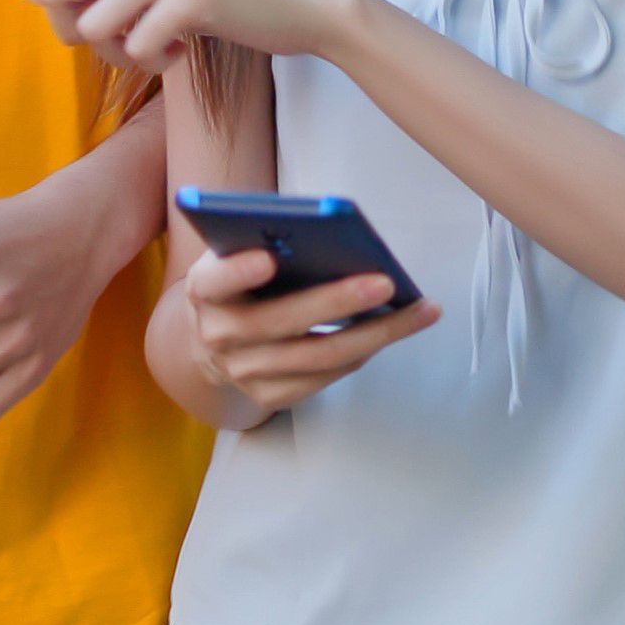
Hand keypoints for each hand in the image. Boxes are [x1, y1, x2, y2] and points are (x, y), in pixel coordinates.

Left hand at [0, 0, 357, 69]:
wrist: (298, 3)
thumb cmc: (220, 1)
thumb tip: (58, 13)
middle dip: (78, 36)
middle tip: (128, 42)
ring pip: (95, 32)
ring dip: (124, 57)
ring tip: (166, 43)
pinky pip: (137, 49)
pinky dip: (157, 65)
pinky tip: (188, 51)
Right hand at [185, 247, 440, 414]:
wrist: (214, 337)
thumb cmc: (242, 280)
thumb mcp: (238, 253)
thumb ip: (265, 240)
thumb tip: (327, 229)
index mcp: (205, 290)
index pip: (215, 281)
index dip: (238, 271)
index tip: (268, 258)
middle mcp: (219, 335)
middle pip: (281, 322)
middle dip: (336, 301)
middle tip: (384, 281)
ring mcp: (244, 372)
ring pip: (317, 356)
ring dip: (375, 333)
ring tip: (418, 309)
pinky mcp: (270, 395)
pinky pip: (326, 377)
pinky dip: (364, 351)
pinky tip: (395, 329)